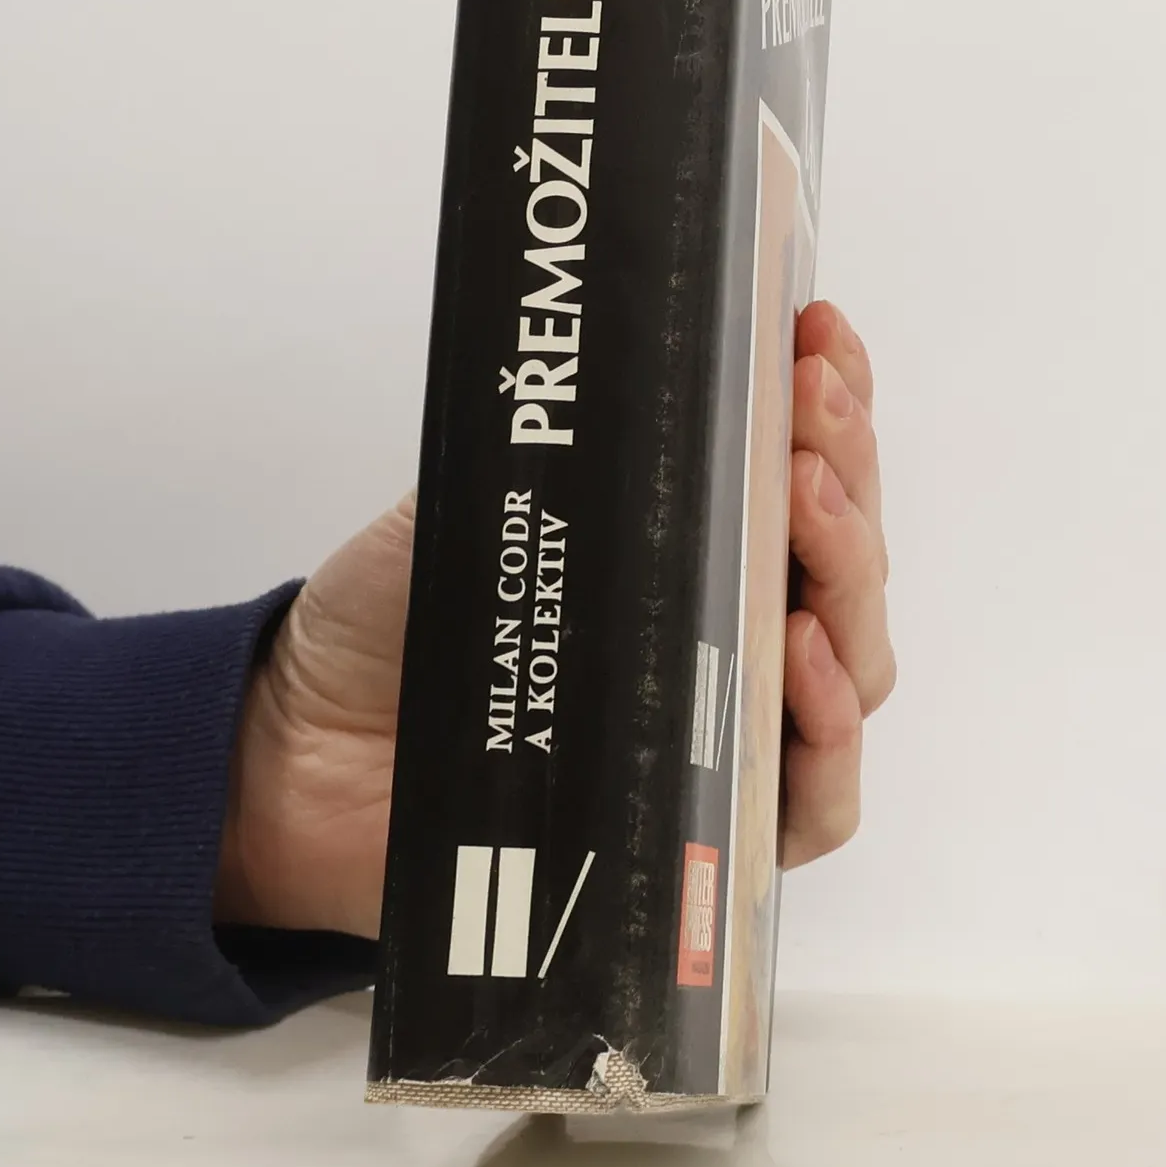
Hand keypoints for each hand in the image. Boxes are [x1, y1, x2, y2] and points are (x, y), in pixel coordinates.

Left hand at [216, 301, 893, 933]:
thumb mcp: (482, 495)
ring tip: (807, 507)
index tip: (815, 332)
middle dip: (845, 470)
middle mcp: (733, 636)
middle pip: (845, 560)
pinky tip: (804, 656)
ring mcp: (731, 733)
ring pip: (855, 665)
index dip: (831, 397)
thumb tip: (653, 366)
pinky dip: (831, 731)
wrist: (310, 750)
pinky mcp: (714, 834)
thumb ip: (569, 446)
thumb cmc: (400, 623)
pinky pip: (814, 801)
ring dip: (851, 578)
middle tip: (809, 408)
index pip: (800, 469)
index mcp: (695, 547)